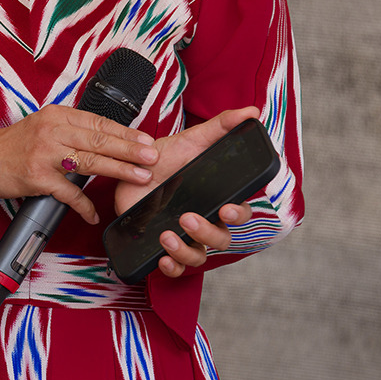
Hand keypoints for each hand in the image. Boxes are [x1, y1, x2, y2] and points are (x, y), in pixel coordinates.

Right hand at [0, 105, 158, 222]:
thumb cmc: (12, 146)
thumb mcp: (42, 126)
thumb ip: (71, 130)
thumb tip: (107, 139)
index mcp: (57, 115)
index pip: (99, 122)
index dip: (126, 132)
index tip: (147, 140)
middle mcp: (52, 131)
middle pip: (99, 140)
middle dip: (130, 150)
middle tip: (153, 157)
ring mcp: (44, 154)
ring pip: (90, 162)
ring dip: (119, 171)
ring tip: (140, 177)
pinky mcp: (37, 178)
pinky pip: (68, 193)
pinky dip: (83, 206)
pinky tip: (94, 213)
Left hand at [113, 107, 259, 277]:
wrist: (128, 170)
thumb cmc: (165, 157)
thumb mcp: (191, 139)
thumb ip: (221, 126)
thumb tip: (252, 111)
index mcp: (216, 197)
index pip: (239, 212)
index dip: (238, 215)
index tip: (226, 209)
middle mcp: (204, 219)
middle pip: (221, 238)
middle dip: (207, 232)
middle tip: (187, 217)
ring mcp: (184, 235)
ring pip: (199, 256)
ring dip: (186, 251)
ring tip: (167, 235)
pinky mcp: (162, 245)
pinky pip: (176, 268)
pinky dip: (172, 268)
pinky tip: (162, 259)